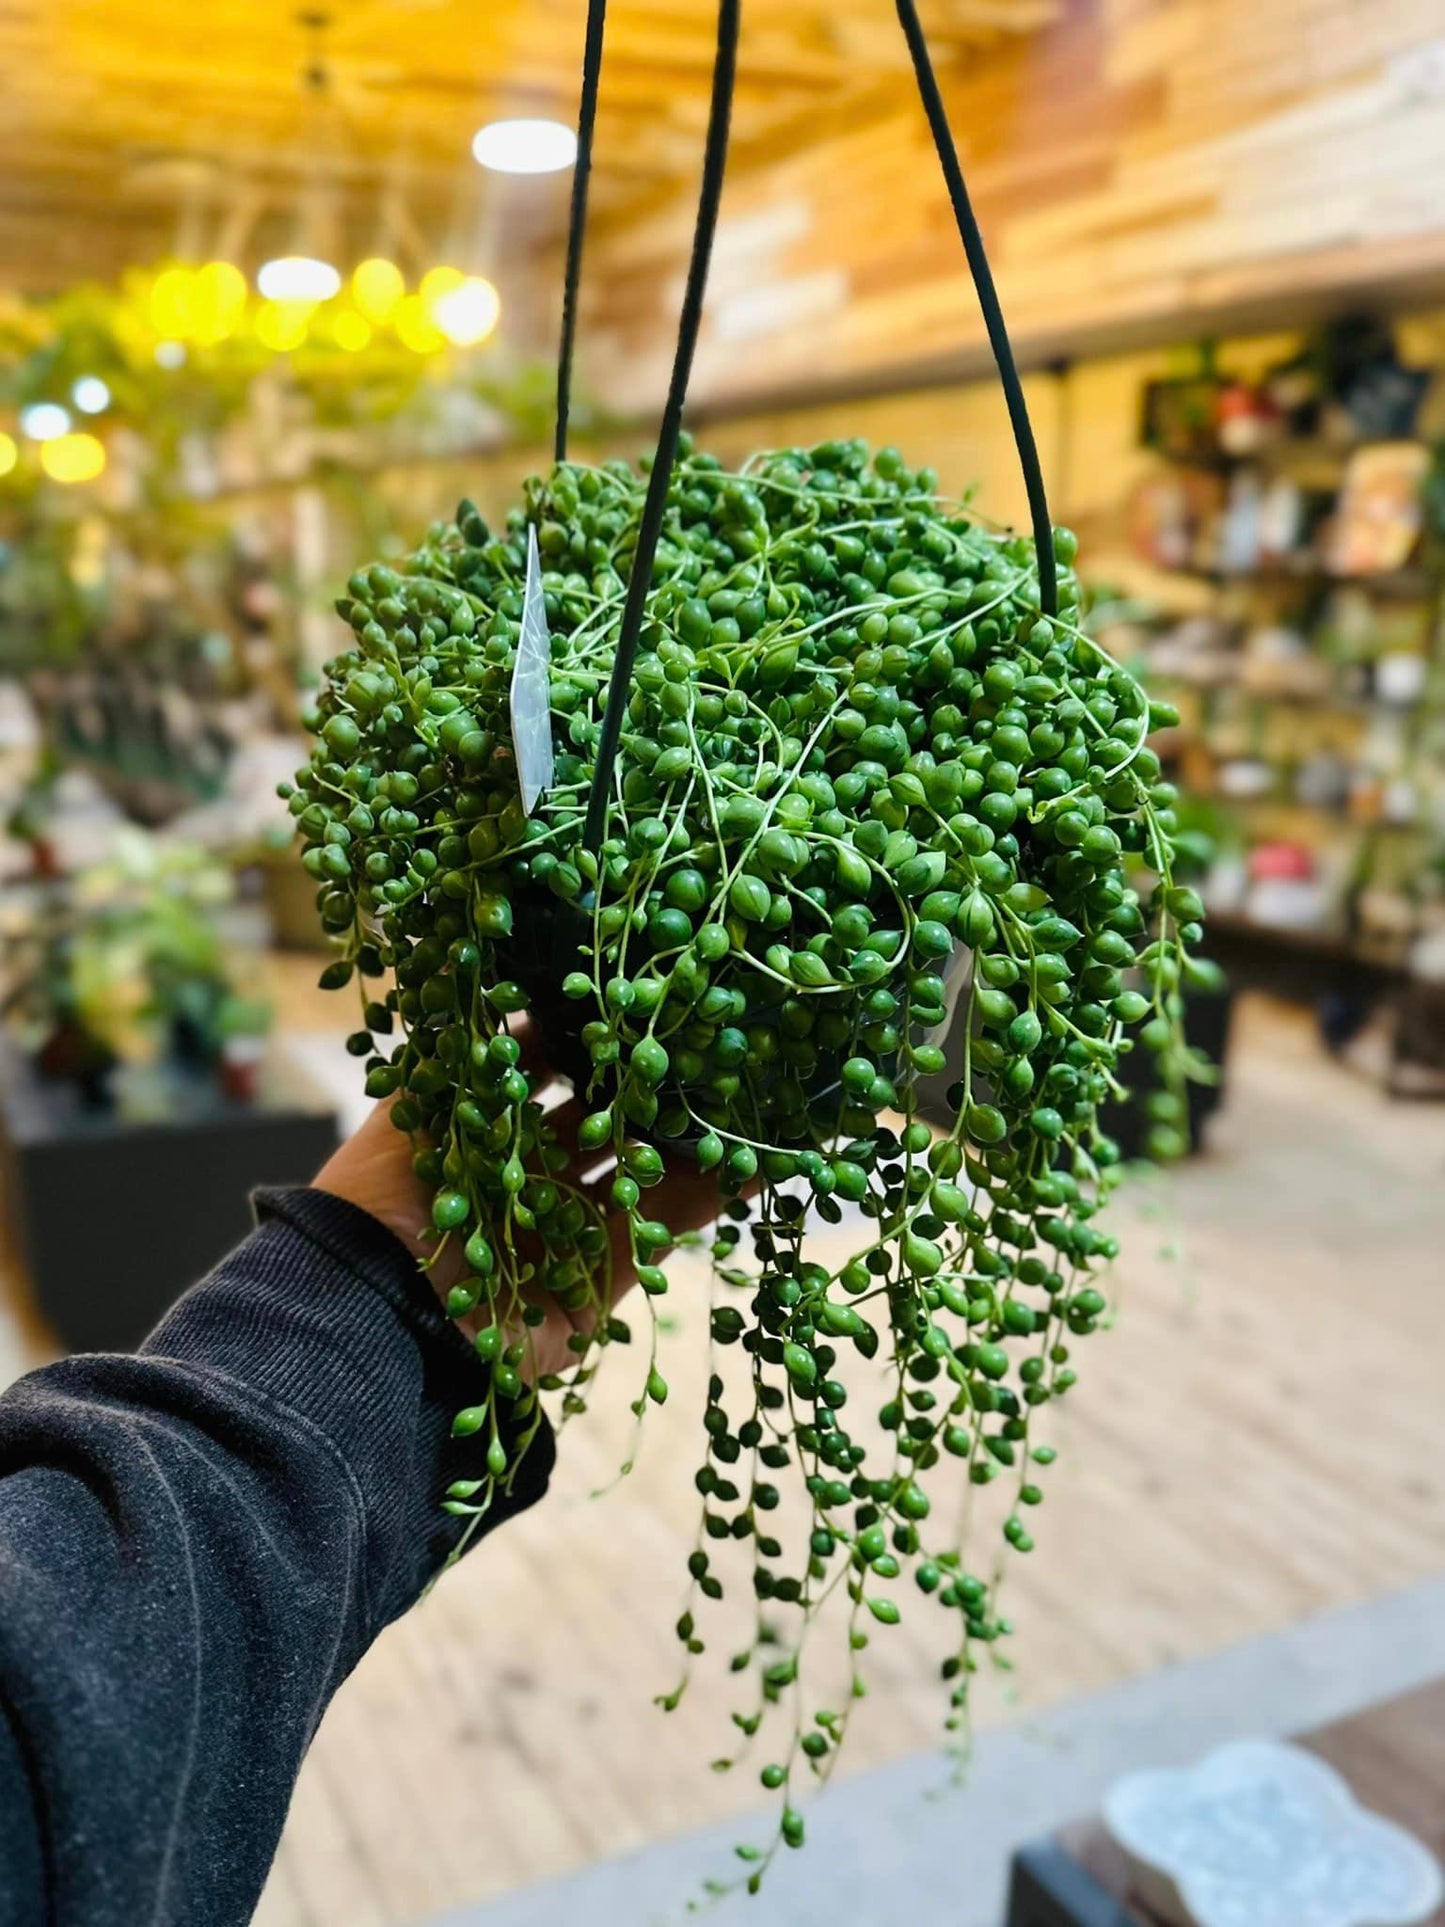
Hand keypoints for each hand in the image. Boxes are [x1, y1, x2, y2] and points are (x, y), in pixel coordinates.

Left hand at [313, 1028, 723, 1380]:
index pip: (544, 1070)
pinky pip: (658, 1231)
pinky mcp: (596, 1283)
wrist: (386, 1313)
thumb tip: (526, 987)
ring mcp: (564, 1230)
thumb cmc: (394, 1194)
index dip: (588, 1038)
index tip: (634, 998)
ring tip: (747, 1093)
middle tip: (704, 1042)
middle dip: (647, 1086)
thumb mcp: (423, 1103)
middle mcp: (524, 1177)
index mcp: (479, 1129)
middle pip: (600, 1121)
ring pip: (640, 1172)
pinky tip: (755, 1159)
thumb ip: (477, 1051)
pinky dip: (708, 1198)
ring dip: (690, 1138)